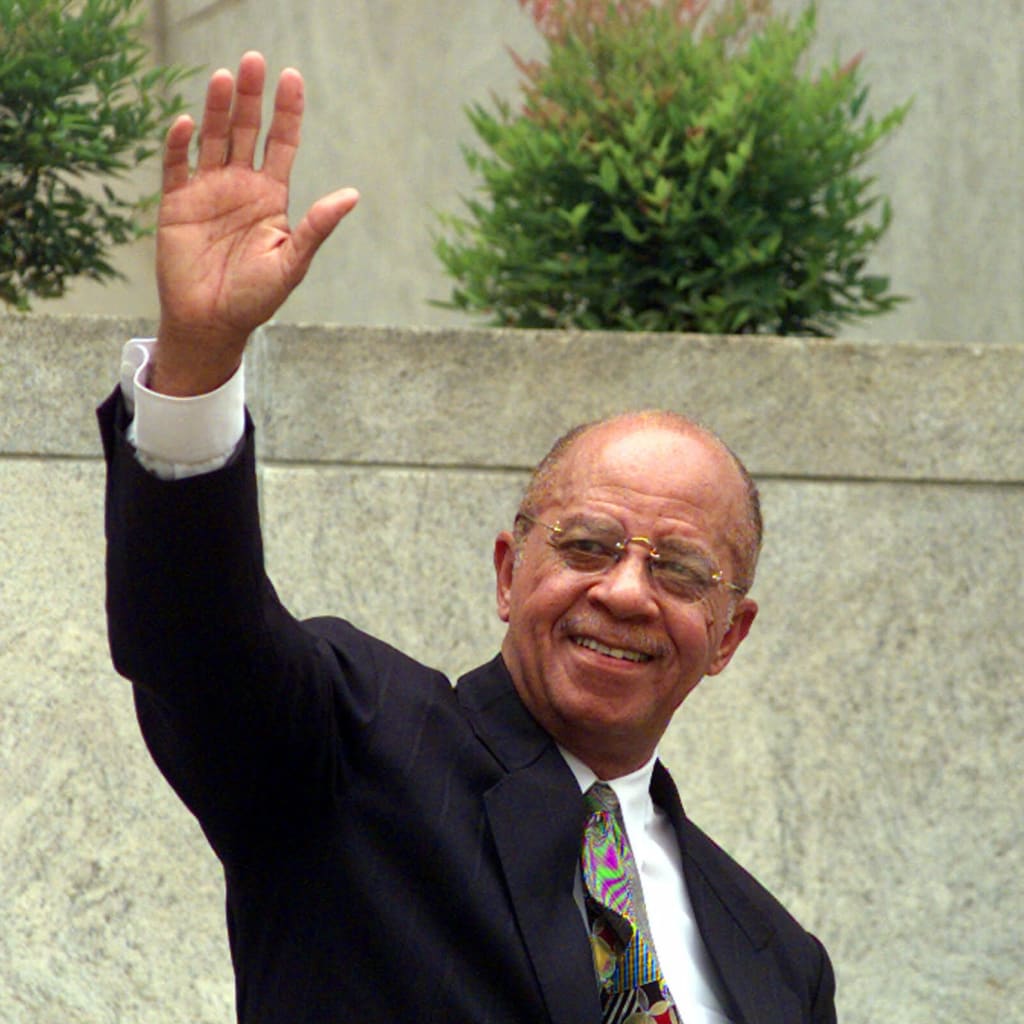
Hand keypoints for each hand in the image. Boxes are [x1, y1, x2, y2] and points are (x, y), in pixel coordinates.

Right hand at [151, 52, 358, 394]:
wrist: (212, 323)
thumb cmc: (255, 298)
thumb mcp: (292, 261)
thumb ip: (316, 227)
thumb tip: (352, 195)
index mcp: (271, 197)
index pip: (281, 143)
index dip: (287, 111)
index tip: (292, 76)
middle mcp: (240, 186)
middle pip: (247, 130)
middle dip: (252, 97)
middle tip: (255, 60)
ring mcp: (207, 191)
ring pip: (213, 138)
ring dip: (219, 109)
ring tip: (226, 77)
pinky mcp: (176, 203)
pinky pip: (176, 165)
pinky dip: (180, 144)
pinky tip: (187, 122)